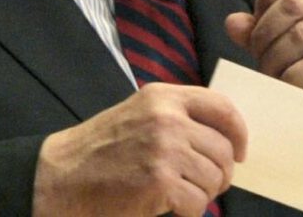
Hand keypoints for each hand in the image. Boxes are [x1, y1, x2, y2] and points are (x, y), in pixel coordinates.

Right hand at [33, 83, 247, 215]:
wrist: (62, 177)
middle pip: (224, 149)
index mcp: (164, 97)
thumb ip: (178, 117)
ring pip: (215, 178)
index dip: (239, 133)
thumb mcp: (139, 114)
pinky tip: (170, 208)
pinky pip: (198, 203)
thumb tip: (225, 139)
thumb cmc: (102, 149)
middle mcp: (168, 118)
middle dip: (221, 174)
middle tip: (206, 185)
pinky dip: (189, 212)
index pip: (222, 107)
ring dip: (204, 194)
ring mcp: (165, 149)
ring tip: (181, 195)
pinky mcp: (160, 182)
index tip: (241, 152)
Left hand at [225, 0, 302, 132]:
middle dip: (265, 33)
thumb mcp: (289, 33)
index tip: (256, 23)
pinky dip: (295, 75)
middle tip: (258, 55)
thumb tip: (232, 23)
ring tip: (269, 72)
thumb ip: (259, 25)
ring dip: (276, 58)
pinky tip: (288, 82)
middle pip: (291, 3)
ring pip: (301, 34)